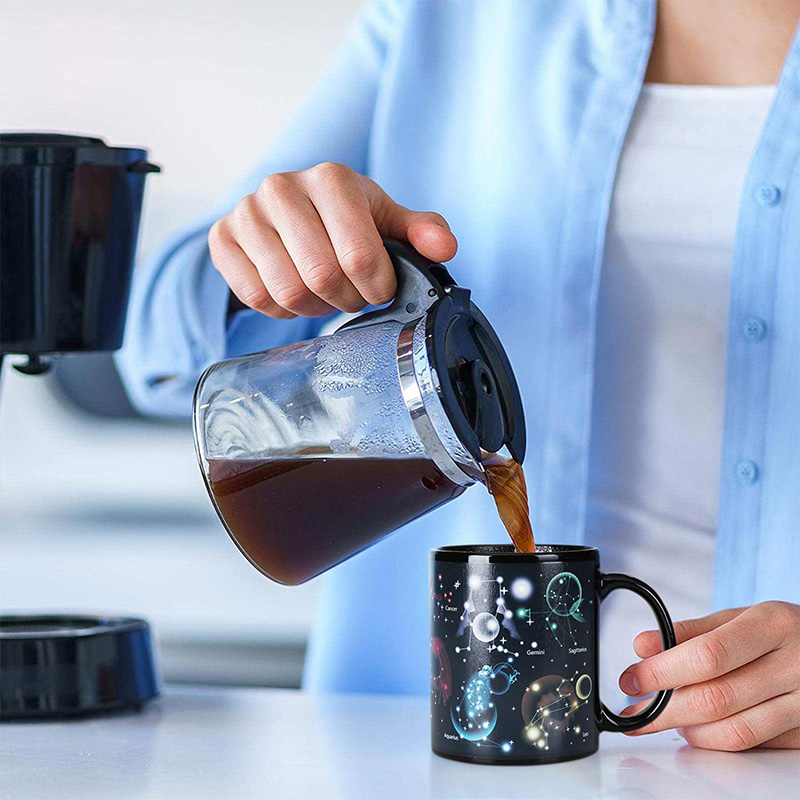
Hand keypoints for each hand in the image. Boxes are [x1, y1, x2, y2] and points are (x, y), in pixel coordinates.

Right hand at [208, 162, 456, 317]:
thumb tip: (445, 248)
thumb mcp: (386, 219)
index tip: (378, 288)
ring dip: (313, 307)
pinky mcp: (222, 238)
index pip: (360, 256)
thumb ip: (421, 232)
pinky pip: (255, 297)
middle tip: (351, 296)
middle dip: (346, 299)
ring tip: (323, 294)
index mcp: (331, 179)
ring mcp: (246, 212)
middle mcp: (282, 188)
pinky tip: (293, 292)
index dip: (375, 287)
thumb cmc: (344, 219)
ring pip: (287, 291)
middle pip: (322, 276)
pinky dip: (281, 309)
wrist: (287, 212)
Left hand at [618, 602, 799, 750]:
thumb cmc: (778, 631)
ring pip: (734, 731)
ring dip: (688, 730)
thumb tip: (642, 646)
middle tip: (636, 710)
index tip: (632, 679)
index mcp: (772, 625)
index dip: (663, 671)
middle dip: (665, 709)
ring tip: (665, 718)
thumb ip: (688, 631)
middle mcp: (794, 665)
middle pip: (717, 698)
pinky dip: (715, 740)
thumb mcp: (738, 617)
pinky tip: (697, 728)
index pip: (708, 655)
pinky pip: (752, 744)